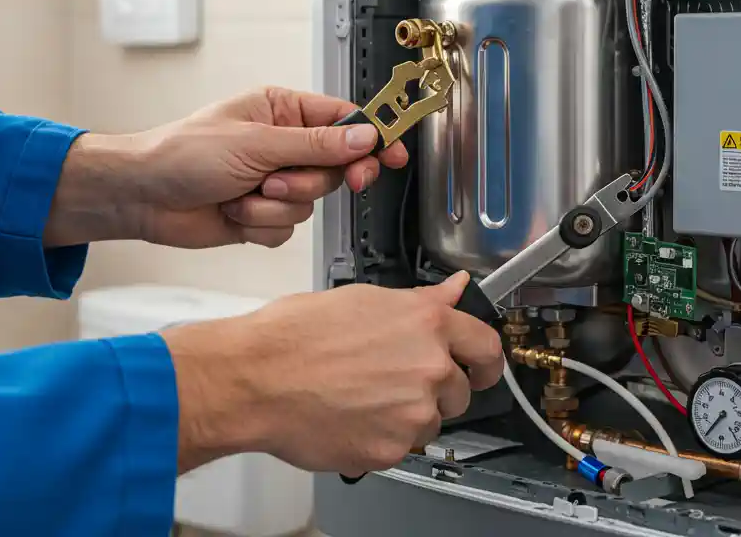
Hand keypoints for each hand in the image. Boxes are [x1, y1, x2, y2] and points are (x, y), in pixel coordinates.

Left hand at [44, 87, 406, 248]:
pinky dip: (262, 225)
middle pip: (334, 168)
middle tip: (288, 181)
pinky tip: (234, 213)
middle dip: (306, 180)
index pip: (345, 121)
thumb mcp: (256, 142)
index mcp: (283, 111)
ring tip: (241, 194)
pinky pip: (289, 227)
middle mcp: (283, 145)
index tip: (394, 153)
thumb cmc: (181, 154)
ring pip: (312, 202)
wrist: (142, 197)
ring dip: (275, 204)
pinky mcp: (262, 214)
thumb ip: (317, 145)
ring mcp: (273, 181)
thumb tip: (365, 137)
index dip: (372, 138)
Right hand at [164, 272, 504, 475]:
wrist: (254, 379)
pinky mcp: (390, 450)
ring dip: (406, 417)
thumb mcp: (365, 299)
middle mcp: (429, 368)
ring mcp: (413, 413)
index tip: (480, 369)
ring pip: (429, 423)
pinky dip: (380, 439)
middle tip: (391, 383)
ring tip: (360, 398)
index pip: (486, 347)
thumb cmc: (295, 336)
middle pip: (459, 391)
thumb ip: (421, 302)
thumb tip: (456, 290)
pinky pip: (400, 449)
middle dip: (434, 390)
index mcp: (428, 325)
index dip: (485, 362)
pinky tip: (349, 418)